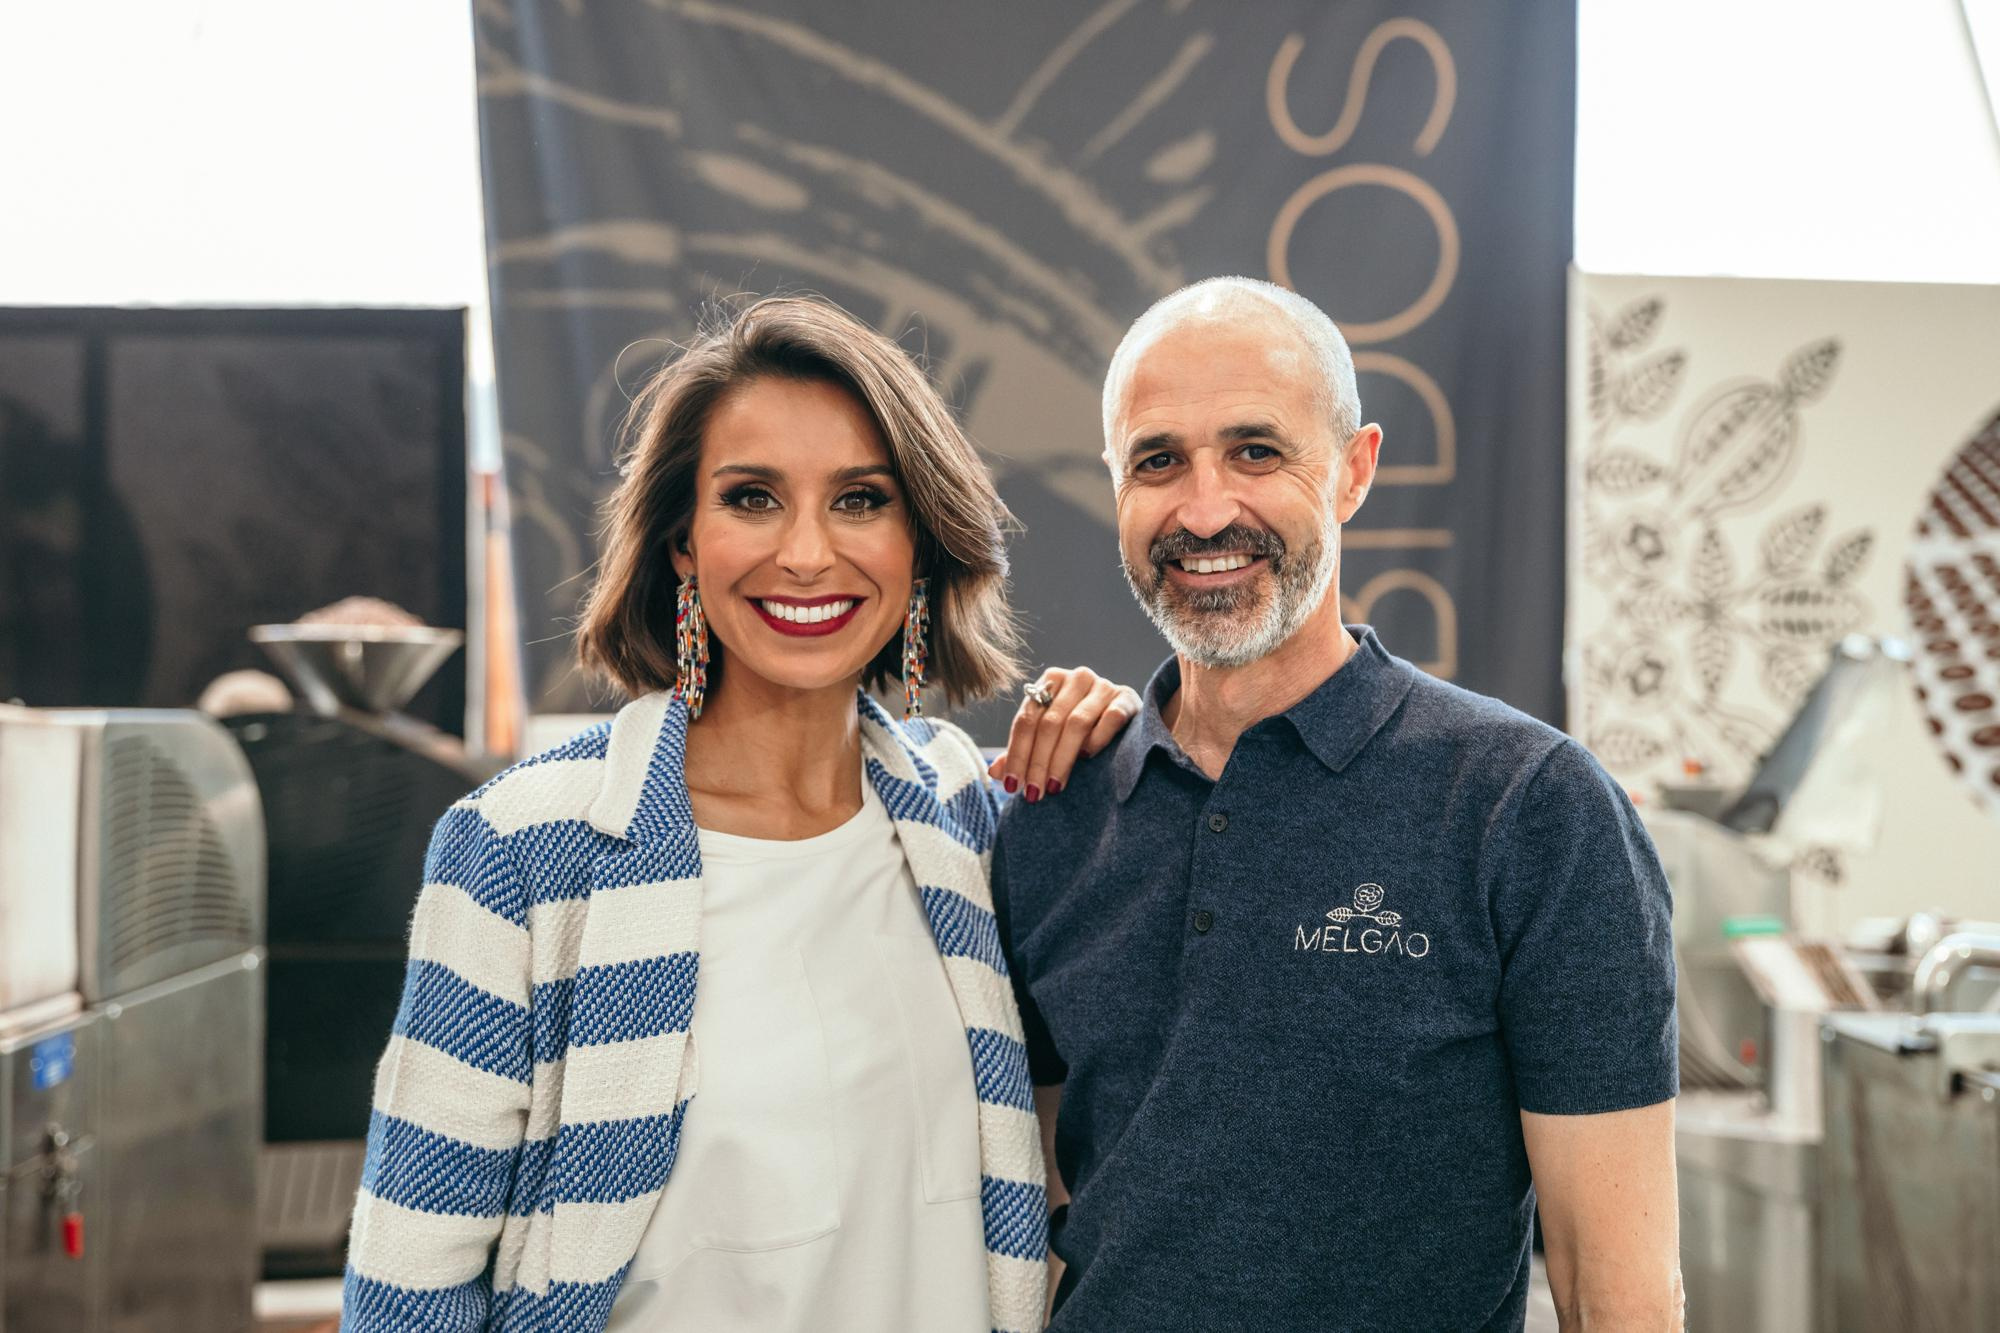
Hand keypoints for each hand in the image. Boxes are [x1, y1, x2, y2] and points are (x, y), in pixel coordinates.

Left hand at [988, 666, 1141, 802]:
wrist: (1127, 720)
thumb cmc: (1081, 731)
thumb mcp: (1049, 737)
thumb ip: (1023, 751)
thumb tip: (994, 772)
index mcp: (1050, 681)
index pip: (1026, 720)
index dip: (1017, 754)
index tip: (1012, 785)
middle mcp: (1075, 678)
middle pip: (1049, 724)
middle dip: (1038, 762)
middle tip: (1034, 793)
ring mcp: (1102, 685)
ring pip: (1075, 723)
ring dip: (1062, 759)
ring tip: (1054, 786)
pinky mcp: (1126, 698)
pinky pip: (1109, 719)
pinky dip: (1096, 739)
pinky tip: (1087, 758)